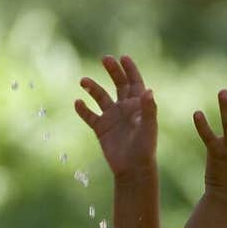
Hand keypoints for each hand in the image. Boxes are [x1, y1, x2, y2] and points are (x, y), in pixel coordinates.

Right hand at [74, 54, 157, 176]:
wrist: (132, 170)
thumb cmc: (144, 148)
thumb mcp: (148, 128)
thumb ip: (149, 109)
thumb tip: (148, 90)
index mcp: (138, 105)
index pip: (134, 82)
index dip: (130, 69)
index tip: (123, 57)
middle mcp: (124, 108)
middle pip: (118, 84)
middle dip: (112, 71)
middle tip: (105, 59)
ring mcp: (112, 117)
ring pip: (100, 97)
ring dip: (92, 88)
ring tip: (83, 80)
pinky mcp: (101, 129)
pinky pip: (89, 116)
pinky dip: (83, 109)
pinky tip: (77, 103)